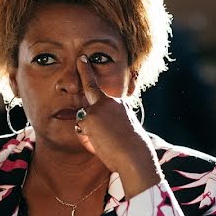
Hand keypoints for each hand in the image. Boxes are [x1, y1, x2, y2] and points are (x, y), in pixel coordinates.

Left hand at [74, 56, 161, 195]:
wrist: (135, 157)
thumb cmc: (133, 150)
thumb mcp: (126, 131)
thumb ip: (112, 122)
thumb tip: (95, 122)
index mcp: (120, 104)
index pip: (102, 90)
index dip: (91, 75)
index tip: (85, 61)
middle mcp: (110, 102)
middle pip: (90, 88)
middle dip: (85, 70)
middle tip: (80, 58)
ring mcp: (98, 108)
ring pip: (82, 117)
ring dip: (87, 132)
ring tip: (104, 144)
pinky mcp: (89, 118)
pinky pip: (80, 130)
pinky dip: (86, 141)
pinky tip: (99, 146)